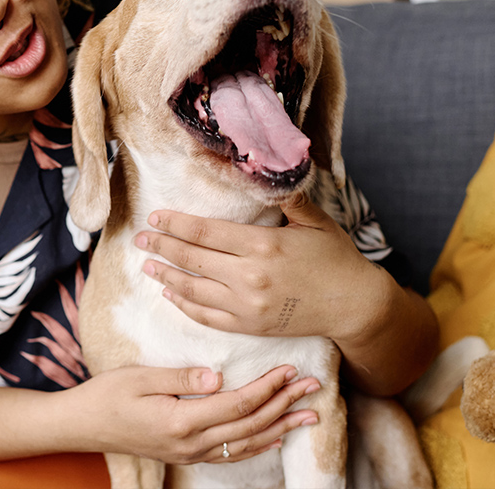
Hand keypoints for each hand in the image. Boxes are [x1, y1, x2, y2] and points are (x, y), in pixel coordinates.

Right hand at [69, 363, 319, 463]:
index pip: (238, 403)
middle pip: (250, 424)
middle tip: (313, 387)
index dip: (268, 386)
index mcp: (182, 420)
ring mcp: (190, 453)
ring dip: (281, 427)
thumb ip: (181, 377)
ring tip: (308, 415)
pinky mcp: (187, 454)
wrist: (83, 425)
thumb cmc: (107, 395)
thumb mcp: (140, 377)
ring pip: (246, 442)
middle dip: (285, 404)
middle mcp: (192, 443)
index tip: (290, 368)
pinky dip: (258, 444)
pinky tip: (274, 436)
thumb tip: (218, 376)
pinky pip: (231, 453)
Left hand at [135, 193, 384, 345]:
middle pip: (193, 259)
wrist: (355, 306)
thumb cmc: (336, 259)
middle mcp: (250, 276)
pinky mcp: (250, 326)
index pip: (206, 232)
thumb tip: (270, 169)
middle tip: (139, 239)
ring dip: (166, 276)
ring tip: (147, 265)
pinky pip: (208, 316)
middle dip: (161, 247)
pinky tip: (171, 294)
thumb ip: (289, 199)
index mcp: (263, 245)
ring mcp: (248, 305)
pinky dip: (185, 305)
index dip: (175, 224)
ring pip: (194, 290)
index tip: (155, 217)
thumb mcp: (316, 222)